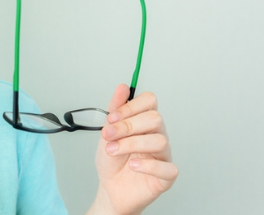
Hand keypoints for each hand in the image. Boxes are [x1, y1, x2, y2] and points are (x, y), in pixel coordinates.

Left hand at [90, 84, 177, 214]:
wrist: (110, 188)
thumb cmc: (112, 162)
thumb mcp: (107, 133)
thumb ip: (115, 110)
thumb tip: (122, 87)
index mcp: (144, 123)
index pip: (150, 101)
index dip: (130, 107)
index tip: (111, 118)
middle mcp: (157, 135)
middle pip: (155, 119)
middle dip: (127, 126)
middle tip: (109, 136)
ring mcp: (164, 155)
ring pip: (159, 141)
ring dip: (130, 144)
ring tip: (113, 151)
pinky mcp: (166, 176)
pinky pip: (167, 167)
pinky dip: (147, 165)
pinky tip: (132, 165)